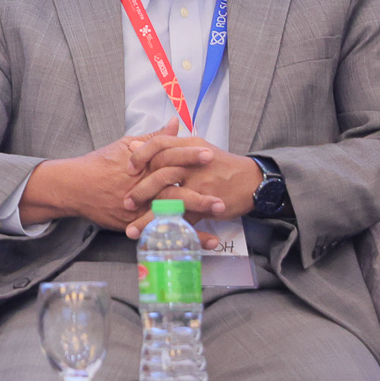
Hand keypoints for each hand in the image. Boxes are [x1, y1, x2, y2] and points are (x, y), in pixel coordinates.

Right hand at [17, 120, 225, 245]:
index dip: (189, 155)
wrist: (74, 187)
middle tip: (222, 192)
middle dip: (199, 189)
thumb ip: (152, 138)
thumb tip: (174, 123)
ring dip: (197, 213)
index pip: (168, 157)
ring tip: (220, 214)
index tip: (209, 154)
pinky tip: (206, 242)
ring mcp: (139, 205)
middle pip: (174, 187)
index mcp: (141, 164)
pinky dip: (186, 236)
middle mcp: (142, 185)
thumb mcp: (123, 145)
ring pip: (171, 210)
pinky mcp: (136, 222)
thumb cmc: (99, 164)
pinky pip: (164, 230)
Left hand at [120, 136, 262, 237]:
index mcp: (189, 146)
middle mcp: (195, 163)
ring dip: (149, 217)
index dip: (140, 156)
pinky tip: (157, 236)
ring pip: (171, 199)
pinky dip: (171, 228)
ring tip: (132, 229)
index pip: (159, 145)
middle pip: (162, 174)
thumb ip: (165, 145)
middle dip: (140, 190)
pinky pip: (186, 218)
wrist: (253, 181)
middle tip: (126, 203)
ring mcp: (203, 184)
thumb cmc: (220, 164)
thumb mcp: (195, 147)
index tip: (128, 169)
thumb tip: (132, 144)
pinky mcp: (209, 205)